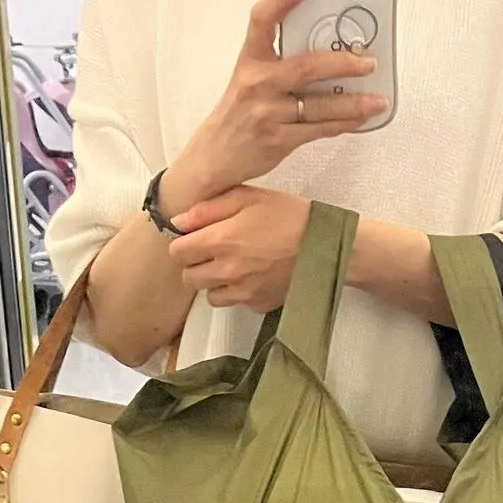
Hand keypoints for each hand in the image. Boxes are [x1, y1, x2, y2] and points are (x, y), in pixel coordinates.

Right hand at [165, 0, 386, 208]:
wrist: (215, 157)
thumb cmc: (238, 115)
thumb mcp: (249, 78)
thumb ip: (279, 64)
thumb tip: (325, 56)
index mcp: (250, 60)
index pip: (263, 20)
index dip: (283, 1)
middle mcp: (258, 83)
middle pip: (307, 66)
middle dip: (343, 63)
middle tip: (369, 61)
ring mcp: (268, 113)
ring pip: (319, 105)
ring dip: (353, 103)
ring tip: (377, 100)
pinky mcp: (278, 140)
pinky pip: (318, 129)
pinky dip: (343, 124)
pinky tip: (360, 119)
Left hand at [170, 187, 310, 311]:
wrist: (324, 246)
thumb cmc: (288, 216)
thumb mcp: (247, 197)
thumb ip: (208, 209)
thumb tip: (179, 221)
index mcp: (220, 241)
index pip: (178, 252)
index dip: (183, 244)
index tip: (195, 238)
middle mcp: (227, 271)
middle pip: (189, 278)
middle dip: (196, 265)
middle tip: (213, 253)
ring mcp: (243, 292)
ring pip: (211, 295)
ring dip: (215, 283)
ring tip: (233, 267)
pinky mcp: (259, 304)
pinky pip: (237, 303)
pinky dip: (239, 293)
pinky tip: (254, 276)